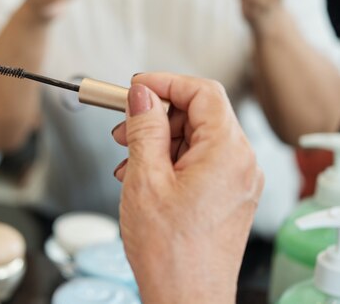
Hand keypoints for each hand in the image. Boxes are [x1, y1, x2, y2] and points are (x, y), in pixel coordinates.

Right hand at [111, 74, 263, 303]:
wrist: (186, 300)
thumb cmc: (170, 253)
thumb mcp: (146, 178)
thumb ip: (145, 127)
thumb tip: (142, 93)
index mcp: (227, 152)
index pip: (203, 92)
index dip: (166, 82)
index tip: (136, 87)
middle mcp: (240, 163)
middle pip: (199, 113)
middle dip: (157, 116)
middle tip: (124, 128)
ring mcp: (236, 181)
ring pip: (196, 138)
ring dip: (158, 140)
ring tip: (128, 159)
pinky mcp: (226, 196)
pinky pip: (199, 161)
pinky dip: (169, 160)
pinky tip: (143, 176)